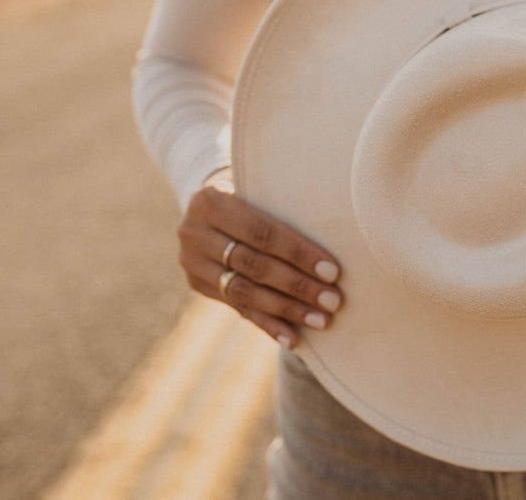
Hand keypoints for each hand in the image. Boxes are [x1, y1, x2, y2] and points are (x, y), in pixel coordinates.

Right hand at [177, 166, 343, 348]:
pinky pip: (238, 308)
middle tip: (333, 301)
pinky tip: (293, 338)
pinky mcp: (198, 284)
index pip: (262, 233)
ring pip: (245, 291)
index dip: (298, 254)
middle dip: (298, 286)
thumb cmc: (252, 192)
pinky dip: (268, 324)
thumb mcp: (260, 187)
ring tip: (320, 320)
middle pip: (255, 265)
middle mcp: (194, 232)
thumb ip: (282, 207)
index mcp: (210, 200)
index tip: (332, 272)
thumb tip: (331, 246)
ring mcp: (192, 262)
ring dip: (287, 310)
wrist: (209, 203)